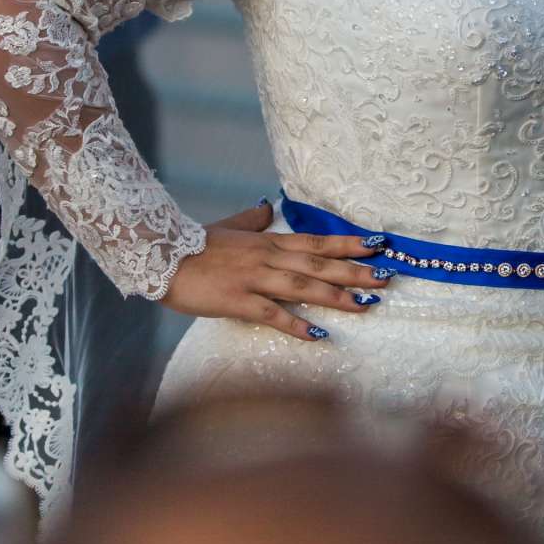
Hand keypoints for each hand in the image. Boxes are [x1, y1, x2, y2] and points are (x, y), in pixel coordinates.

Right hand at [161, 202, 383, 341]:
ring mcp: (254, 278)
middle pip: (319, 262)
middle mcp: (267, 257)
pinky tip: (318, 333)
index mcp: (267, 241)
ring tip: (366, 304)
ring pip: (303, 285)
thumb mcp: (227, 227)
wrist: (157, 255)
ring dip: (337, 295)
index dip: (348, 243)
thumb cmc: (192, 245)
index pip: (316, 241)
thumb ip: (251, 220)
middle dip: (355, 270)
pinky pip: (272, 313)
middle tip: (386, 276)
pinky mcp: (237, 299)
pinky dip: (296, 323)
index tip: (378, 245)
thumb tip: (269, 210)